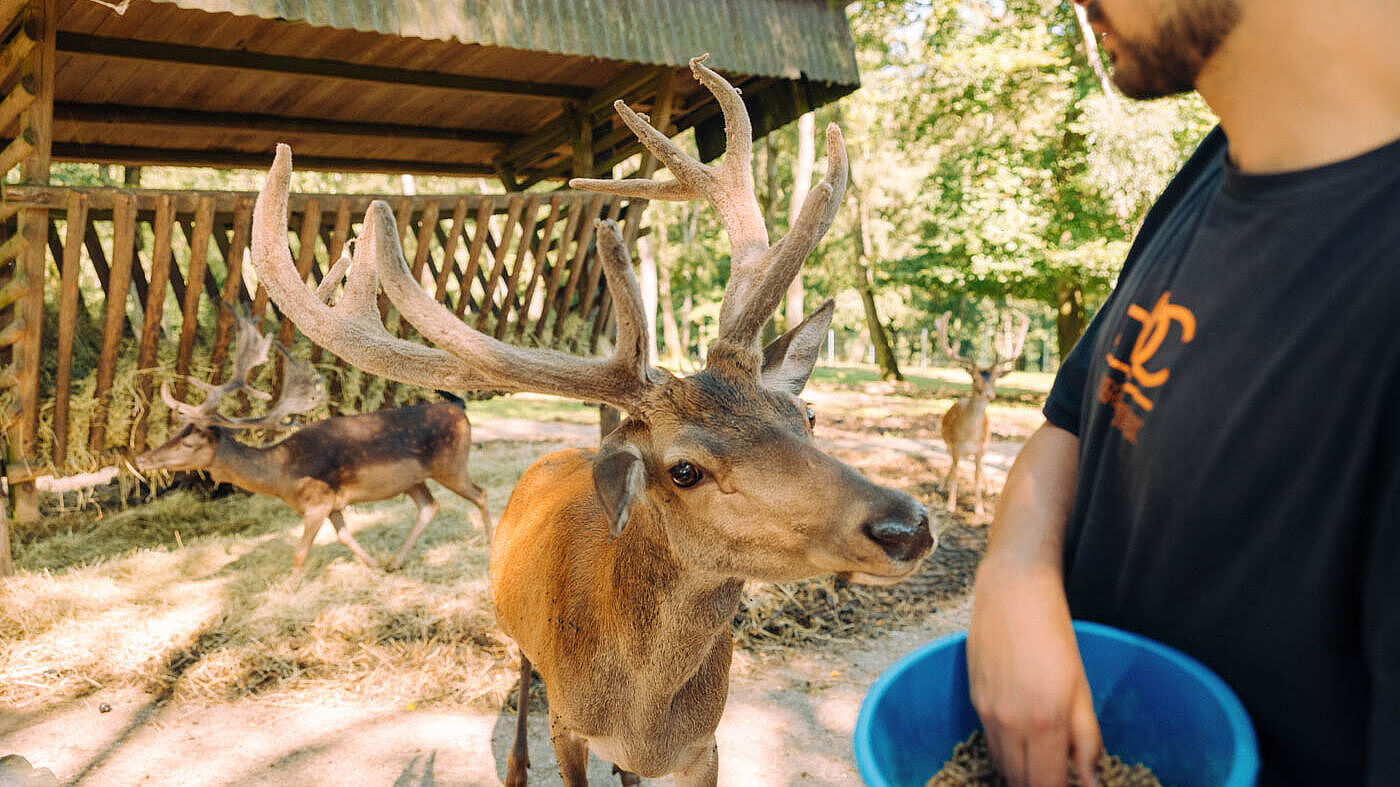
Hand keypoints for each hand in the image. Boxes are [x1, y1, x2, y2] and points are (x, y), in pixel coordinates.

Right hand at [967, 555, 1101, 786]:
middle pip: (1020, 782)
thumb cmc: (1054, 632)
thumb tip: (1090, 780)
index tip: (1070, 786)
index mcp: (1045, 721)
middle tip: (1058, 776)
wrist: (1012, 591)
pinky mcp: (975, 701)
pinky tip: (1023, 740)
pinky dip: (1007, 752)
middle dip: (1039, 786)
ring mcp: (988, 713)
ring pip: (1003, 765)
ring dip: (1022, 773)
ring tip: (1043, 763)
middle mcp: (1010, 723)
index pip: (1045, 786)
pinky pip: (990, 742)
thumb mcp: (1081, 687)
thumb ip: (1087, 738)